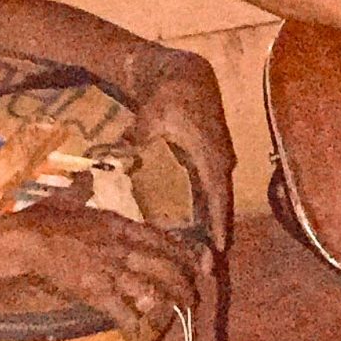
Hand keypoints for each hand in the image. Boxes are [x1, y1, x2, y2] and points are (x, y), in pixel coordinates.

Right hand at [0, 203, 198, 340]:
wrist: (27, 241)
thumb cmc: (42, 218)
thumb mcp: (66, 198)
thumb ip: (80, 190)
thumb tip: (85, 179)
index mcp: (118, 225)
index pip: (160, 238)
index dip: (181, 252)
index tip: (193, 262)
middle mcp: (122, 247)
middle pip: (165, 266)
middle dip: (184, 282)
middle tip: (194, 295)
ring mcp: (111, 271)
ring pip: (151, 290)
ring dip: (167, 304)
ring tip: (176, 314)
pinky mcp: (97, 291)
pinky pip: (122, 312)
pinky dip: (130, 325)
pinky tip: (134, 335)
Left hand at [131, 48, 234, 248]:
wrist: (185, 73)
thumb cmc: (170, 93)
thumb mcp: (153, 114)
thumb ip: (138, 134)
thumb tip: (120, 149)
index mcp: (208, 154)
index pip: (217, 195)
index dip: (218, 224)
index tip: (218, 250)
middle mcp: (219, 160)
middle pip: (221, 205)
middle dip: (216, 236)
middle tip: (208, 267)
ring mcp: (218, 159)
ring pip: (218, 200)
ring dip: (212, 226)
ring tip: (205, 255)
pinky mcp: (211, 158)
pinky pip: (212, 190)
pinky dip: (207, 210)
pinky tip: (198, 228)